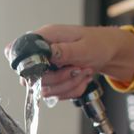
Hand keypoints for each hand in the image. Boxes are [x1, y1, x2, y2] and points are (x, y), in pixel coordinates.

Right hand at [5, 24, 133, 99]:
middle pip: (35, 79)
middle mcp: (43, 53)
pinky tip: (81, 79)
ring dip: (69, 86)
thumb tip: (47, 52)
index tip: (51, 70)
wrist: (111, 53)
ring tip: (83, 73)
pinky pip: (57, 94)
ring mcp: (47, 68)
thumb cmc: (100, 44)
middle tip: (77, 70)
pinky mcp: (53, 80)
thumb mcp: (84, 47)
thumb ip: (64, 50)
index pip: (23, 55)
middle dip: (60, 80)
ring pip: (46, 90)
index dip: (31, 68)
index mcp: (45, 38)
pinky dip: (72, 91)